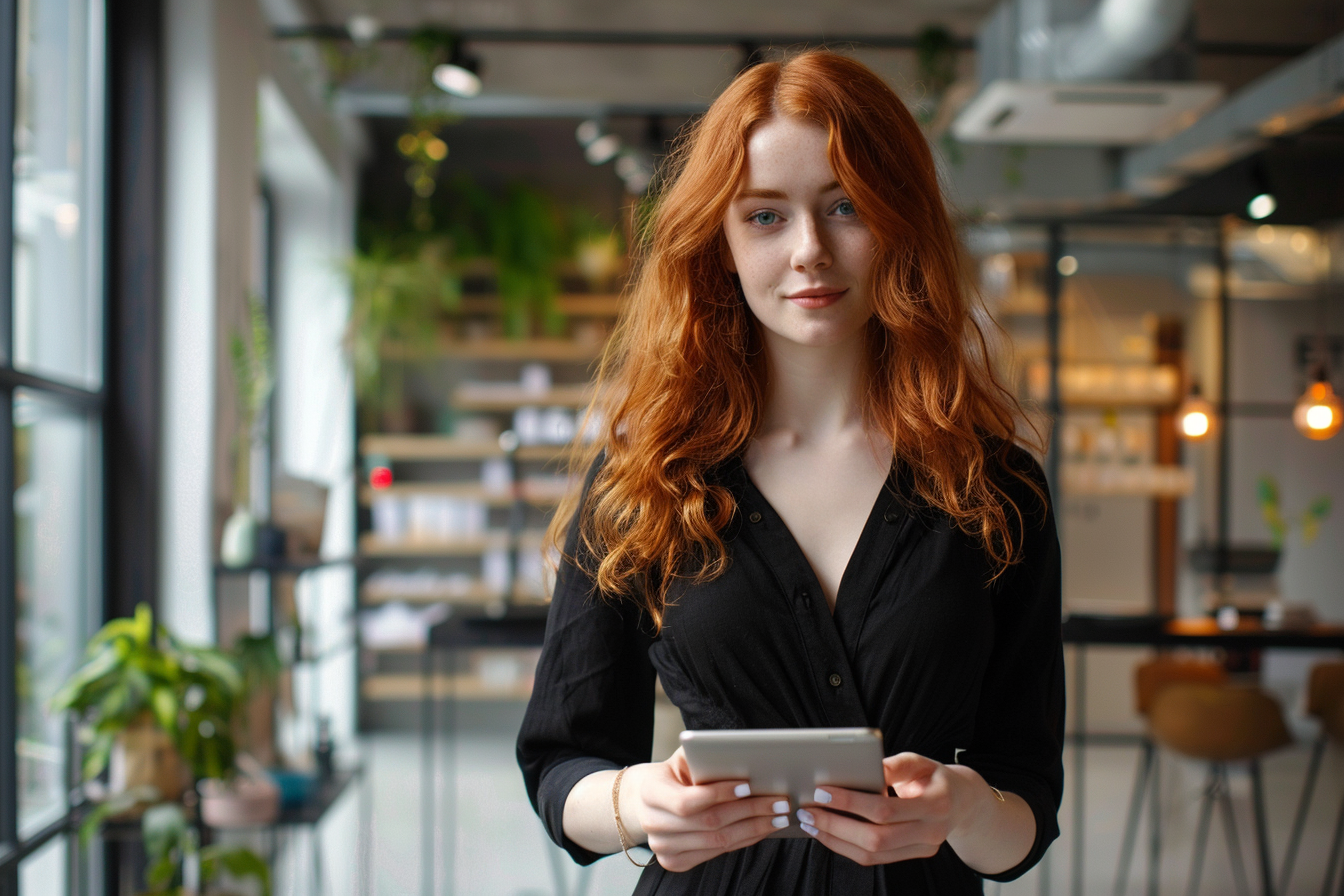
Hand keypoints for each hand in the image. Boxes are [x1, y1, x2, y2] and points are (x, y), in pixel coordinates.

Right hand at [621, 747, 791, 871]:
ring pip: (718, 841)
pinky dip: (744, 840)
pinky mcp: (675, 862)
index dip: (719, 794)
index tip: (748, 784)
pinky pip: (717, 852)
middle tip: (779, 801)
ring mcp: (663, 848)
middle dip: (750, 811)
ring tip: (778, 816)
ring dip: (754, 828)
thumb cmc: (672, 774)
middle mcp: (653, 824)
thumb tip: (738, 756)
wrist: (646, 800)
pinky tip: (762, 828)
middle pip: (710, 823)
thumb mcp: (682, 759)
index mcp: (650, 793)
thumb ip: (703, 757)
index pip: (688, 801)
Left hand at [795, 753, 997, 866]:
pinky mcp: (911, 856)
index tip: (822, 792)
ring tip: (810, 823)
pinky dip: (846, 847)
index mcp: (935, 805)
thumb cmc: (933, 776)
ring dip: (835, 840)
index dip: (851, 803)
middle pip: (876, 839)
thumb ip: (895, 765)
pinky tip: (827, 832)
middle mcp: (931, 832)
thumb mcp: (920, 761)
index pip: (885, 810)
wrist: (962, 803)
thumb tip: (867, 768)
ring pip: (872, 854)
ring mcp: (922, 849)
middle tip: (807, 810)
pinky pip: (874, 858)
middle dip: (836, 825)